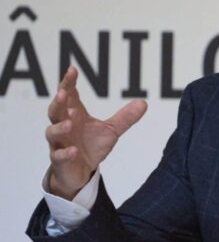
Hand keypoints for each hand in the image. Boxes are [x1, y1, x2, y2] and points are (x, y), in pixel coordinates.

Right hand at [45, 66, 147, 199]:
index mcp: (75, 115)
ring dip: (59, 127)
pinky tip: (74, 150)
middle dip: (58, 102)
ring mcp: (60, 143)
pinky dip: (66, 153)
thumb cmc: (91, 146)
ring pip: (52, 132)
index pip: (69, 95)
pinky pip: (59, 156)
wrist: (81, 171)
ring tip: (69, 122)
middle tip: (63, 93)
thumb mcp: (111, 130)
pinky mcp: (60, 160)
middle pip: (55, 110)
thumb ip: (125, 117)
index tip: (72, 70)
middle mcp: (64, 126)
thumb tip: (144, 102)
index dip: (69, 82)